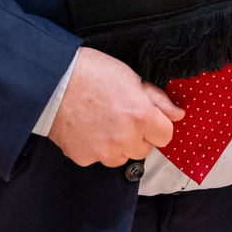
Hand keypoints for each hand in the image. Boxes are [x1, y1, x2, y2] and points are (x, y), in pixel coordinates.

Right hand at [48, 46, 183, 166]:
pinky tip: (88, 129)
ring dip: (119, 145)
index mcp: (141, 116)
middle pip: (145, 149)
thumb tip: (178, 114)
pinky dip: (96, 148)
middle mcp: (125, 138)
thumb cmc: (93, 72)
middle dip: (138, 135)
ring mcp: (104, 151)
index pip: (166, 135)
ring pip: (123, 157)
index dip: (158, 125)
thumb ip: (157, 100)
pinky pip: (99, 158)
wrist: (53, 82)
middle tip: (122, 116)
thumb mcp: (131, 77)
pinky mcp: (84, 158)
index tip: (149, 118)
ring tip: (104, 123)